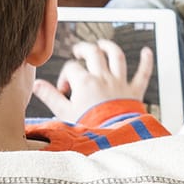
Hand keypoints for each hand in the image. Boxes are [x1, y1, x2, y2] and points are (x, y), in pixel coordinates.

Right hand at [31, 39, 154, 122]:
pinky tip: (147, 51)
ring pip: (116, 56)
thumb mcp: (64, 114)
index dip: (65, 77)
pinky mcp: (134, 92)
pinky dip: (146, 61)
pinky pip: (143, 73)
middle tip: (78, 52)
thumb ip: (50, 97)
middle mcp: (103, 77)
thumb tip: (36, 85)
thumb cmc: (88, 128)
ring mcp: (120, 83)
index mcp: (85, 82)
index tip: (64, 91)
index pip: (71, 68)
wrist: (113, 139)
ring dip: (109, 47)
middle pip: (93, 53)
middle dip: (84, 49)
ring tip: (103, 44)